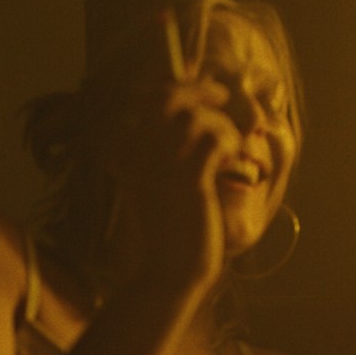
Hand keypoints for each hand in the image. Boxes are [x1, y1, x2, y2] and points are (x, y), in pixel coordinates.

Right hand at [110, 40, 239, 295]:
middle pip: (169, 96)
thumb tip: (191, 105)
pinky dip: (230, 146)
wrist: (170, 270)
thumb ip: (167, 143)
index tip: (204, 84)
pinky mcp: (188, 180)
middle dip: (202, 91)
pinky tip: (231, 164)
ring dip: (221, 127)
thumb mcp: (159, 180)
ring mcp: (161, 164)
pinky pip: (216, 140)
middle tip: (223, 96)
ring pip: (197, 118)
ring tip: (228, 150)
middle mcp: (136, 151)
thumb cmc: (170, 226)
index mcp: (124, 149)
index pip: (148, 96)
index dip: (179, 84)